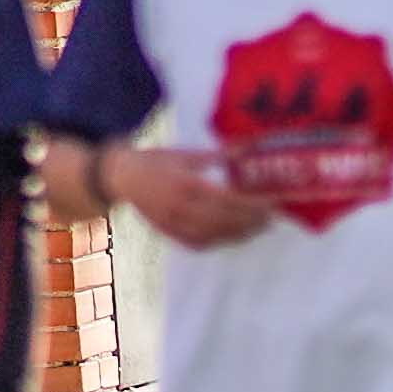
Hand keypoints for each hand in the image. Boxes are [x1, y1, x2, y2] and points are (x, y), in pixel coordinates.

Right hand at [102, 143, 277, 249]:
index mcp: (186, 183)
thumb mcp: (186, 154)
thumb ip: (218, 156)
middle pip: (223, 221)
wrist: (121, 177)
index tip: (271, 203)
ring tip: (257, 228)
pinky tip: (233, 236)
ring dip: (238, 234)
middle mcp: (180, 207)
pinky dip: (218, 242)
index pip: (227, 199)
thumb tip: (248, 148)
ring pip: (213, 236)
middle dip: (250, 222)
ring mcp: (173, 223)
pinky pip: (197, 243)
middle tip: (271, 218)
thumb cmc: (156, 161)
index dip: (251, 204)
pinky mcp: (168, 233)